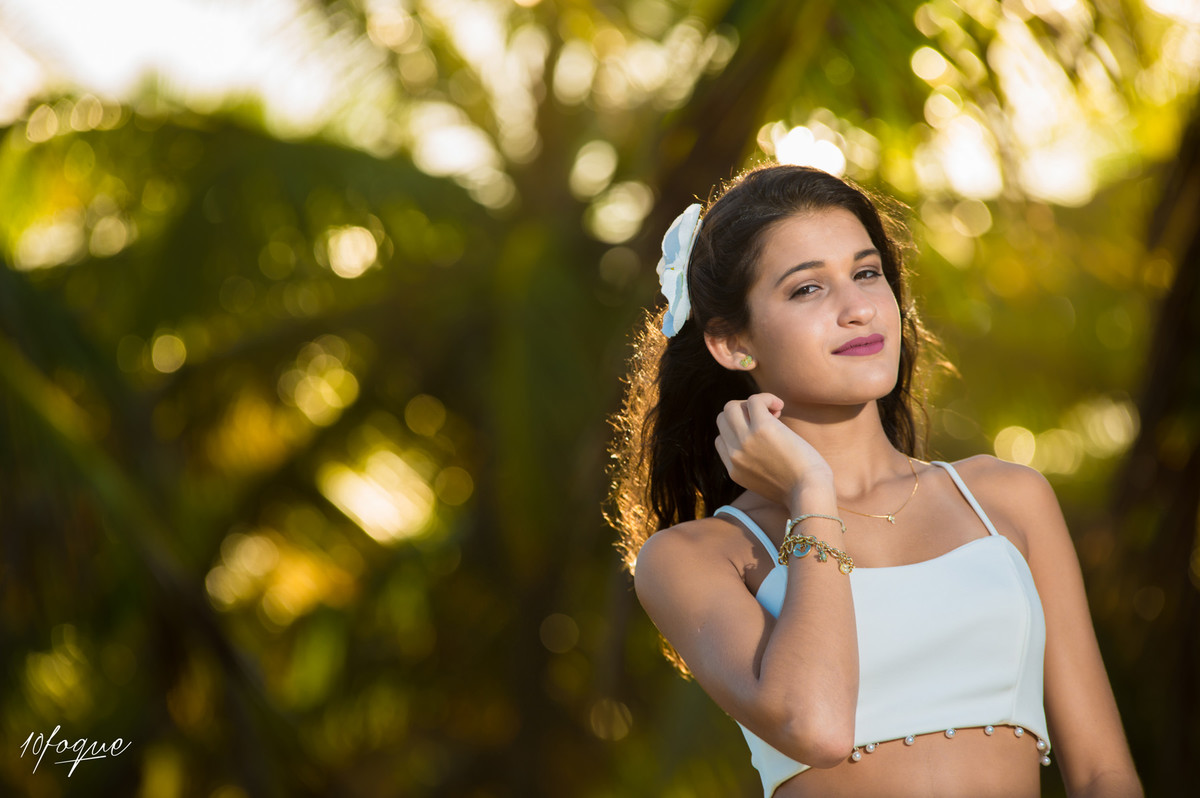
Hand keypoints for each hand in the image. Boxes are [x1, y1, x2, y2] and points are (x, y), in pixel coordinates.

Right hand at [714, 393, 833, 507]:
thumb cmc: (798, 488)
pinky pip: (754, 400)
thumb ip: (754, 465)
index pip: (721, 438)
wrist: (809, 492)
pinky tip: (780, 406)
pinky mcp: (762, 428)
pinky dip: (767, 398)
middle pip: (723, 419)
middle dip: (743, 413)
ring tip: (774, 412)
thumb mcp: (765, 482)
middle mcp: (735, 455)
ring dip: (752, 403)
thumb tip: (761, 442)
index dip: (740, 429)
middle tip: (768, 420)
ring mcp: (746, 441)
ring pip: (732, 406)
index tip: (762, 434)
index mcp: (733, 469)